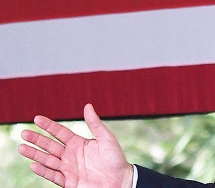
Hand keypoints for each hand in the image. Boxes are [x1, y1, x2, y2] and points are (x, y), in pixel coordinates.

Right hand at [18, 103, 133, 187]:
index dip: (49, 125)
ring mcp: (69, 168)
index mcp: (79, 143)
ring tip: (22, 148)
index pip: (60, 132)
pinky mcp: (69, 182)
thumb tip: (88, 106)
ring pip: (48, 160)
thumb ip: (95, 124)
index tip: (37, 118)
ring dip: (35, 154)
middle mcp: (71, 155)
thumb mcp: (106, 139)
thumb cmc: (116, 159)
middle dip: (37, 139)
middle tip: (24, 133)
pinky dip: (43, 171)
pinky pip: (53, 176)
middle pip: (50, 145)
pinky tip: (33, 164)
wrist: (120, 181)